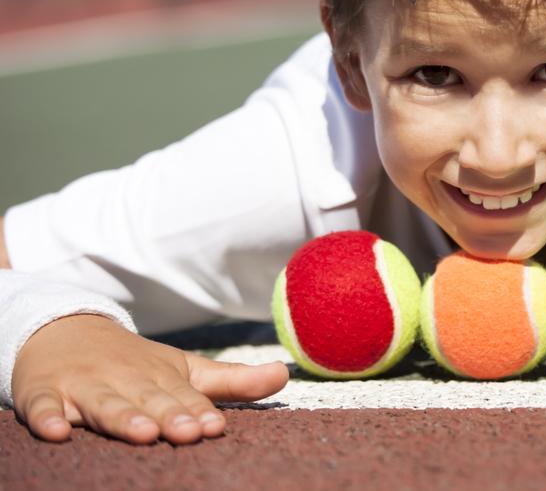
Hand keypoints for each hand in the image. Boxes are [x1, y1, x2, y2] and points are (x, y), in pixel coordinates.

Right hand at [12, 314, 288, 444]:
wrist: (63, 331)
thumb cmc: (135, 364)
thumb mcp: (183, 369)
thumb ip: (233, 380)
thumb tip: (285, 376)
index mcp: (160, 376)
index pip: (183, 397)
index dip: (197, 411)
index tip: (214, 426)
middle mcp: (124, 380)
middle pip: (148, 400)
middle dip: (169, 415)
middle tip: (189, 432)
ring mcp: (83, 386)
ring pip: (104, 404)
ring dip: (122, 417)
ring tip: (143, 433)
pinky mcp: (44, 392)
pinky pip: (42, 406)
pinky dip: (48, 417)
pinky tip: (57, 431)